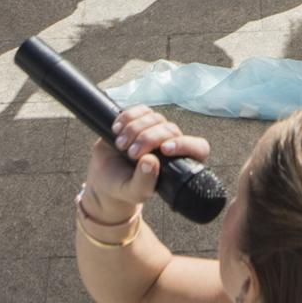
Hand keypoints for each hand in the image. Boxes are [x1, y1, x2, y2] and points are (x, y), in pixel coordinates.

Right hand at [86, 105, 209, 221]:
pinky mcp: (140, 120)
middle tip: (131, 153)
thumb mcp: (133, 192)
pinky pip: (140, 110)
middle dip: (149, 139)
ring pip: (155, 118)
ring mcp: (156, 130)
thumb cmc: (124, 187)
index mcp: (179, 164)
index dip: (185, 144)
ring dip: (135, 129)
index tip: (164, 149)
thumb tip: (151, 161)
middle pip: (171, 130)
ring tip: (121, 145)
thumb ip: (144, 182)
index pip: (198, 148)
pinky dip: (127, 117)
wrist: (104, 177)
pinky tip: (117, 130)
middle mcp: (171, 144)